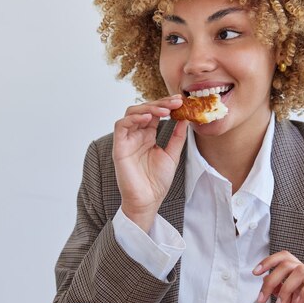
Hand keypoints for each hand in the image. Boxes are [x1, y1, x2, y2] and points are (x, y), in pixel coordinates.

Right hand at [113, 95, 186, 231]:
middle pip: (144, 109)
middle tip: (176, 102)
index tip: (181, 101)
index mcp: (147, 136)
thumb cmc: (157, 182)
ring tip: (165, 110)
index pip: (155, 113)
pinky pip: (121, 126)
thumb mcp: (172, 155)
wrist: (148, 200)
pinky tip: (148, 118)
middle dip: (160, 103)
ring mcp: (127, 140)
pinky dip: (133, 119)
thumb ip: (177, 137)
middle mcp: (136, 135)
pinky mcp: (119, 147)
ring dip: (148, 108)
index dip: (167, 105)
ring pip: (132, 113)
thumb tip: (185, 119)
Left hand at [254, 251, 303, 302]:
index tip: (255, 273)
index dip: (268, 261)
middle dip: (271, 279)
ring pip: (301, 270)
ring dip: (286, 288)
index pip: (284, 258)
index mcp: (299, 275)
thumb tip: (265, 280)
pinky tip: (298, 302)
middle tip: (263, 298)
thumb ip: (279, 291)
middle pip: (288, 263)